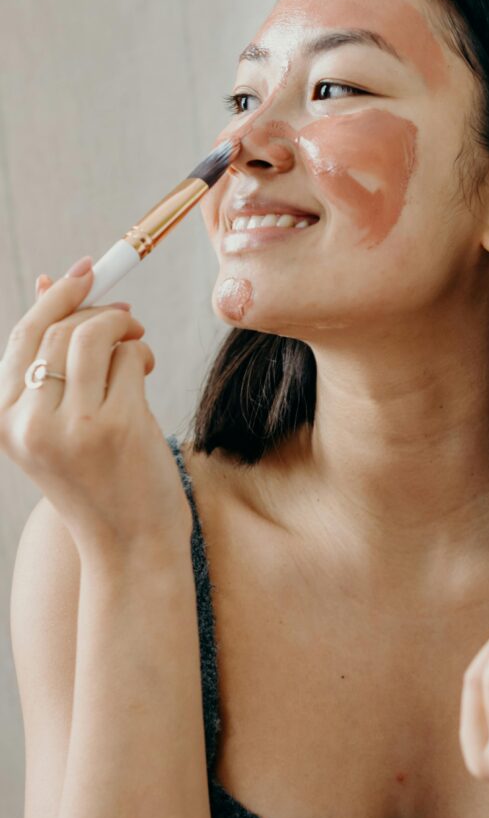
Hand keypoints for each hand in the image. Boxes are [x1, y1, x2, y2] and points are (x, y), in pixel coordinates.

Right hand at [0, 260, 192, 555]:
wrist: (130, 546)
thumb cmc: (101, 480)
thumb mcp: (61, 421)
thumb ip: (53, 360)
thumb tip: (50, 284)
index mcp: (6, 419)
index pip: (24, 337)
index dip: (58, 297)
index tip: (87, 270)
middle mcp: (29, 422)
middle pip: (60, 329)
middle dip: (100, 311)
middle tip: (128, 319)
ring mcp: (70, 425)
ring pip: (94, 335)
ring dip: (125, 328)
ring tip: (138, 346)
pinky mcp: (114, 427)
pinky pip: (128, 357)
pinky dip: (141, 354)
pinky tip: (145, 373)